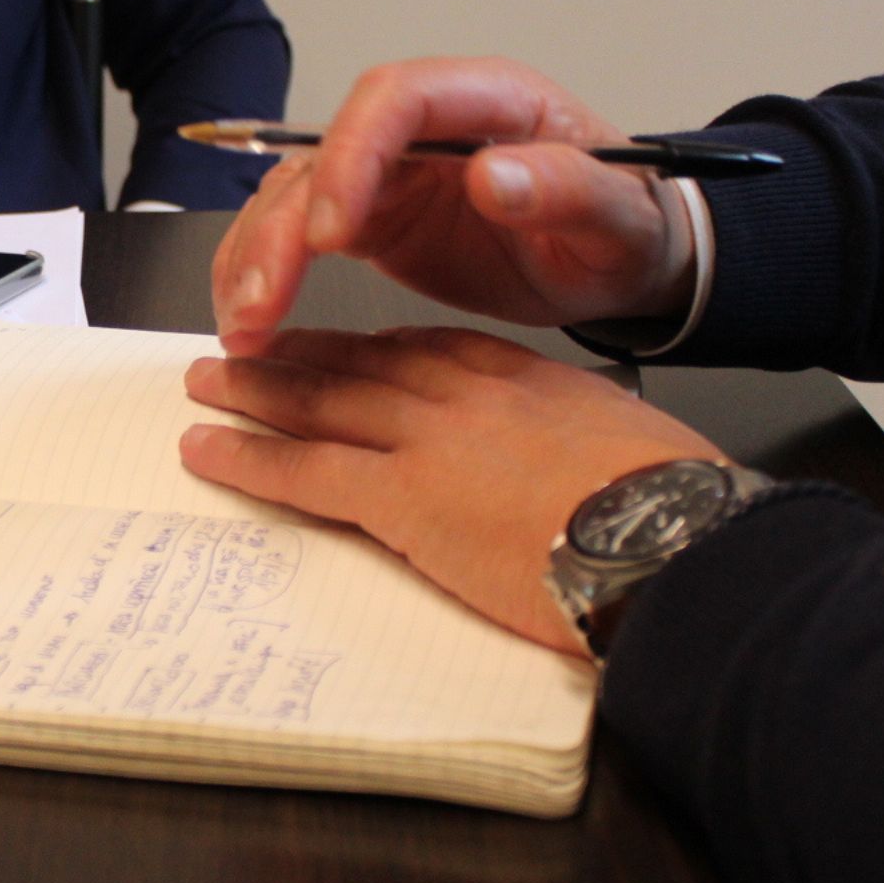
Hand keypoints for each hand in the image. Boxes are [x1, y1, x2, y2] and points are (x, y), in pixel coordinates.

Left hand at [177, 326, 725, 656]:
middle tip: (245, 346)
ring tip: (206, 383)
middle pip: (360, 365)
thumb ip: (588, 450)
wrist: (678, 537)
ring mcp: (427, 440)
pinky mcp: (401, 498)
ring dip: (253, 392)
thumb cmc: (677, 509)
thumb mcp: (636, 451)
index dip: (373, 347)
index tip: (341, 346)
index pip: (430, 350)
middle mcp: (464, 395)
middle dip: (296, 356)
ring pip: (318, 403)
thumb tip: (588, 474)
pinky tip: (205, 452)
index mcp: (524, 379)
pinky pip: (304, 471)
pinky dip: (246, 458)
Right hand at [212, 57, 690, 356]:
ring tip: (244, 328)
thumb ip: (568, 188)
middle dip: (281, 227)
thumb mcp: (619, 215)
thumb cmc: (624, 226)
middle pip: (322, 153)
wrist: (619, 259)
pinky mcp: (369, 219)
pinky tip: (250, 327)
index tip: (332, 232)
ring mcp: (388, 173)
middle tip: (265, 300)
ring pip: (291, 197)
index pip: (393, 99)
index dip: (350, 157)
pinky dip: (263, 279)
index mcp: (486, 100)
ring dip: (255, 258)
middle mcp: (422, 128)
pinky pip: (294, 238)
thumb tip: (497, 176)